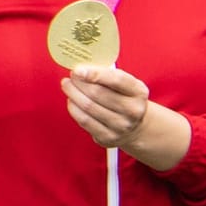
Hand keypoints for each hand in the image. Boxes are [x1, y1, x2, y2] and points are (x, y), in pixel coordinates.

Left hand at [62, 65, 190, 170]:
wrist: (135, 127)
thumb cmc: (124, 98)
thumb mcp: (125, 84)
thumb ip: (107, 75)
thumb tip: (81, 68)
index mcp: (138, 92)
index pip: (116, 80)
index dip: (95, 74)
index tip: (78, 70)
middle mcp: (133, 111)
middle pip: (98, 93)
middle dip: (79, 83)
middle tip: (71, 76)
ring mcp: (121, 126)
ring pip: (89, 107)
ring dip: (73, 94)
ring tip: (67, 85)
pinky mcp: (108, 137)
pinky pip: (85, 121)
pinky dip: (74, 108)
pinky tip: (71, 100)